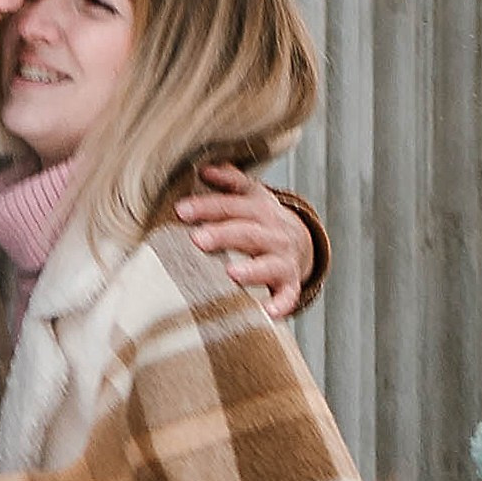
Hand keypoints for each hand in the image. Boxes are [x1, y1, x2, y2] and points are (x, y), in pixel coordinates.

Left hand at [174, 166, 314, 319]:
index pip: (232, 205)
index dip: (207, 206)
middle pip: (248, 232)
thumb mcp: (251, 196)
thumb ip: (230, 180)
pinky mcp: (290, 284)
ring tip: (232, 273)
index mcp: (260, 209)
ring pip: (269, 264)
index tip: (180, 211)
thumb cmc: (262, 220)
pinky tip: (267, 313)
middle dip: (223, 235)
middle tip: (197, 240)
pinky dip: (281, 304)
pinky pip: (288, 296)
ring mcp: (283, 259)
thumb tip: (204, 167)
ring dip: (252, 270)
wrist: (301, 242)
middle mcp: (273, 233)